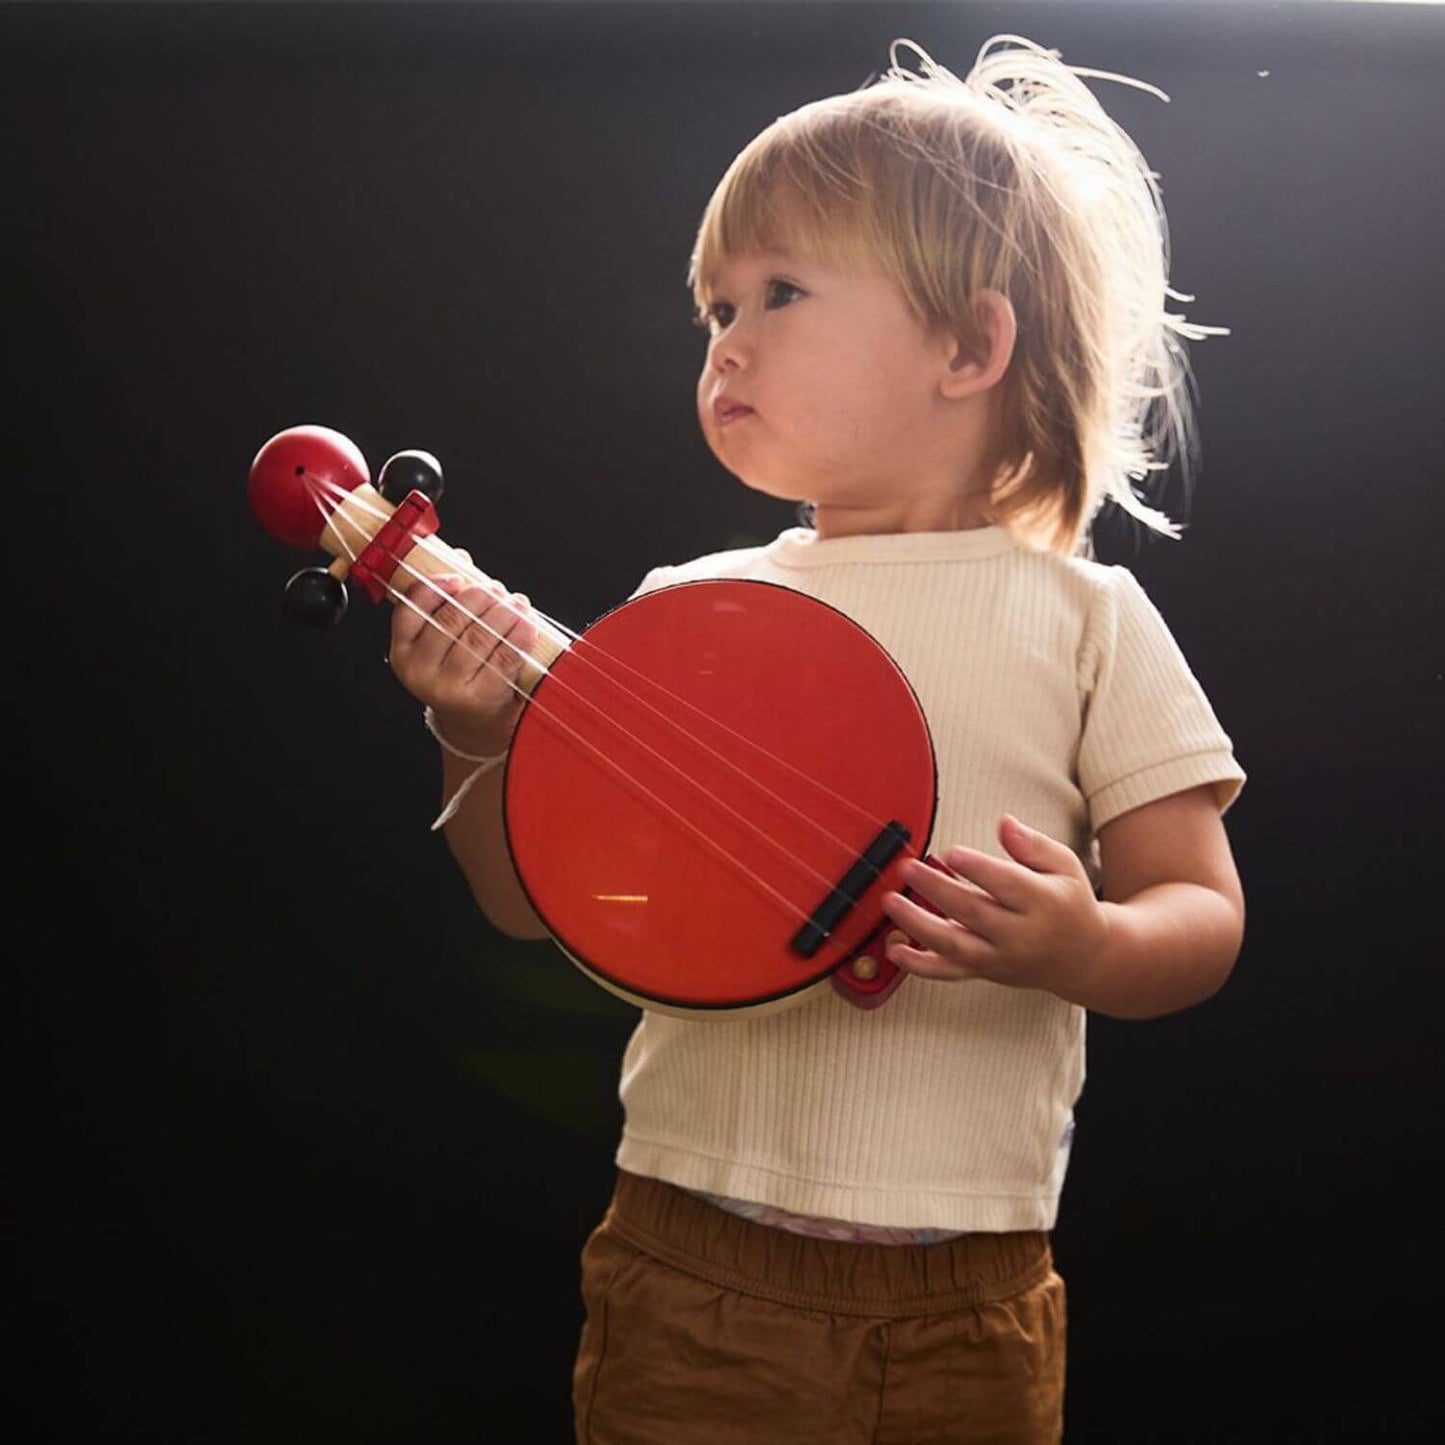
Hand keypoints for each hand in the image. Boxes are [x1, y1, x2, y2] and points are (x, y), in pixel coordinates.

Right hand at [388, 572, 536, 756]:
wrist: (473, 722)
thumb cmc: (459, 672)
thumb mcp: (441, 640)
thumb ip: (446, 600)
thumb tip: (461, 558)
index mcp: (403, 651)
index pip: (411, 610)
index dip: (435, 588)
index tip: (458, 578)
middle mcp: (420, 671)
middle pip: (451, 620)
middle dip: (480, 598)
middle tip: (497, 590)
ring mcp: (447, 687)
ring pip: (479, 637)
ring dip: (504, 613)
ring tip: (517, 603)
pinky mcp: (479, 697)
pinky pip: (502, 658)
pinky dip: (518, 637)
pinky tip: (528, 625)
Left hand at [880, 815, 1108, 998]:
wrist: (1082, 958)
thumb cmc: (1068, 903)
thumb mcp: (1064, 866)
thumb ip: (1033, 845)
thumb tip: (1005, 823)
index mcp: (1043, 902)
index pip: (1006, 885)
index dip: (976, 868)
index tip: (949, 852)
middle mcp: (1020, 934)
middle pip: (973, 912)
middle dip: (936, 889)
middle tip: (908, 867)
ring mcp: (1000, 957)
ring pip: (954, 945)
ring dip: (917, 924)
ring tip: (891, 901)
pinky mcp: (984, 971)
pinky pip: (948, 973)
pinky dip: (918, 965)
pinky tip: (894, 948)